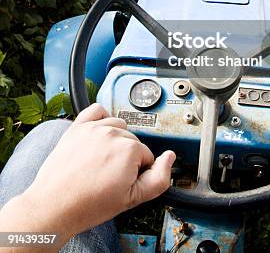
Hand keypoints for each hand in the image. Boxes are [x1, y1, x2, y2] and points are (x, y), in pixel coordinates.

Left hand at [16, 104, 174, 244]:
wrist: (55, 205)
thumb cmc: (88, 204)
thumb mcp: (132, 200)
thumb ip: (159, 179)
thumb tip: (169, 159)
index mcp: (130, 150)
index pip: (147, 156)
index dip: (139, 171)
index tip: (126, 181)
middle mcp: (113, 133)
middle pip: (133, 141)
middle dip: (127, 157)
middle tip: (114, 176)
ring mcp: (94, 128)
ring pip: (119, 126)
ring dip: (116, 140)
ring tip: (105, 159)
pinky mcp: (78, 126)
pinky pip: (97, 110)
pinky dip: (101, 118)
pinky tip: (100, 134)